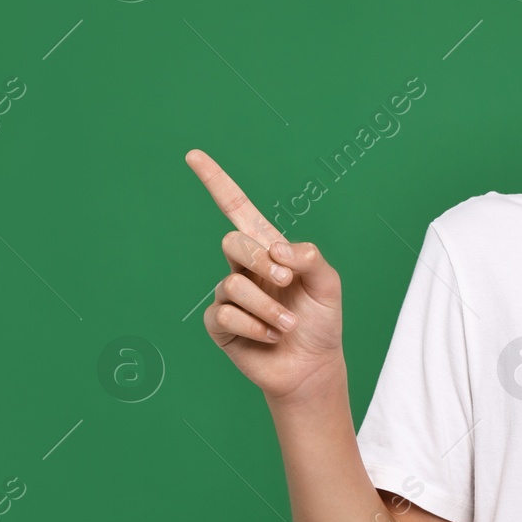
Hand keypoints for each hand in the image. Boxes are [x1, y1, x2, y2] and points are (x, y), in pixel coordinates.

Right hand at [185, 149, 344, 403]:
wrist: (313, 367)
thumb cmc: (321, 322)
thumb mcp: (328, 283)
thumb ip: (310, 257)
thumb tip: (276, 249)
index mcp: (268, 248)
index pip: (236, 207)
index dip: (216, 181)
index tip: (193, 155)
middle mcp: (244, 267)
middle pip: (233, 241)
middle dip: (260, 259)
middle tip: (287, 279)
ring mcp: (229, 296)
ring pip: (232, 283)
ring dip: (267, 306)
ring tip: (288, 323)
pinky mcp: (220, 325)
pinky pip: (225, 315)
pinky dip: (254, 326)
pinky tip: (271, 336)